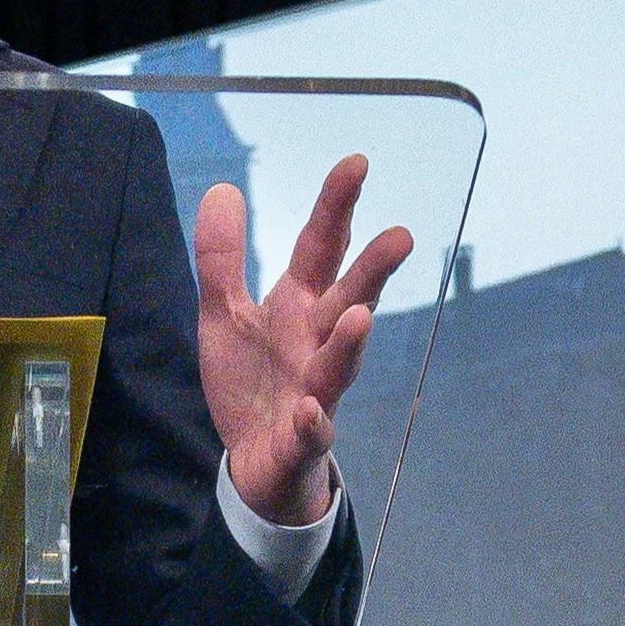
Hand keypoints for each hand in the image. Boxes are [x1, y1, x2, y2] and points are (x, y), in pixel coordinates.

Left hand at [192, 153, 413, 531]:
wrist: (256, 463)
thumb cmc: (253, 382)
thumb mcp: (225, 315)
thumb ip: (223, 258)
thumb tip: (222, 188)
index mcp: (298, 306)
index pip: (320, 248)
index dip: (336, 207)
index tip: (357, 162)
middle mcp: (316, 343)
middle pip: (348, 299)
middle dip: (374, 270)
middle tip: (403, 236)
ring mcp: (316, 391)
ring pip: (339, 365)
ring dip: (349, 343)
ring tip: (360, 316)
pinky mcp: (301, 439)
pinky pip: (311, 430)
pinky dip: (312, 421)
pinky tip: (309, 410)